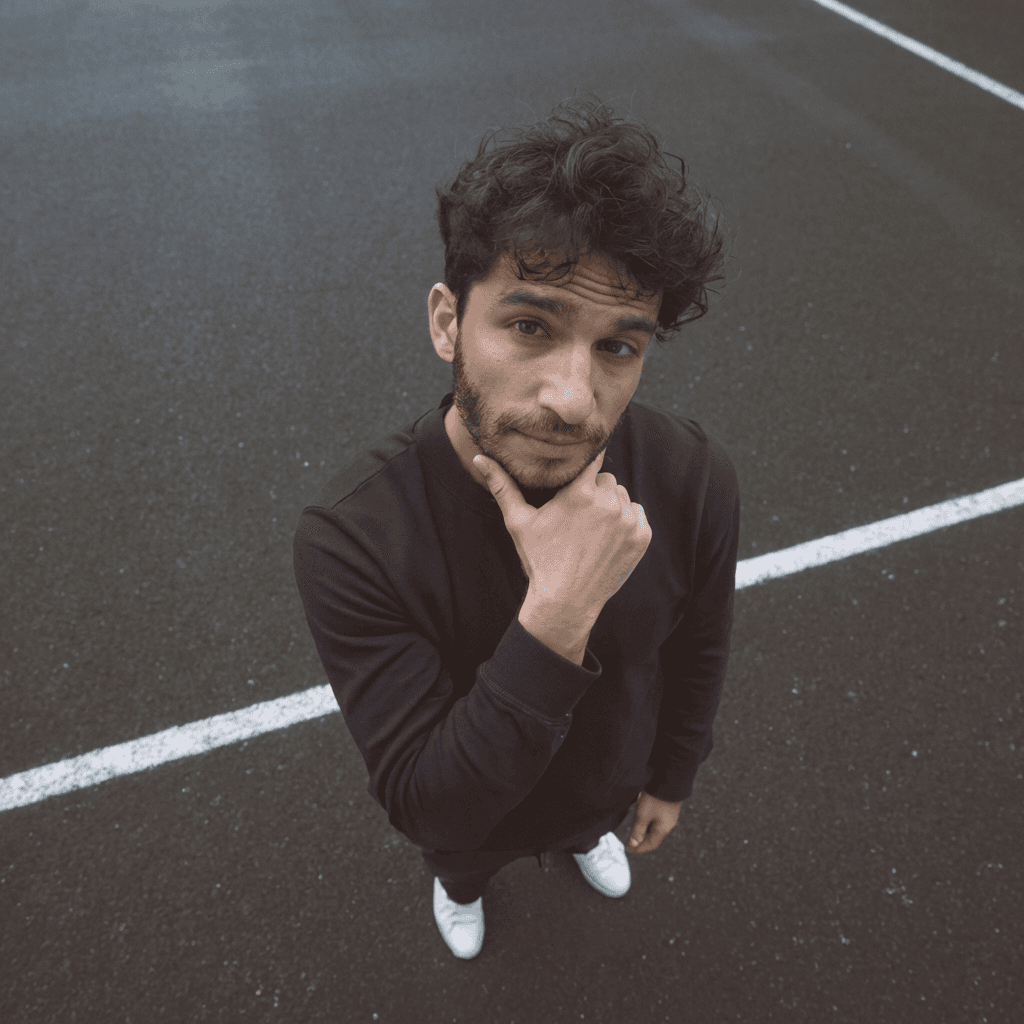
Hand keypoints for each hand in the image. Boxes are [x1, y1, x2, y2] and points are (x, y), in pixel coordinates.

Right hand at [474, 448, 651, 613]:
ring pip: (622, 496)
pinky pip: (637, 515)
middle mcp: (609, 503)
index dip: (582, 471)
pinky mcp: (641, 537)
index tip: (575, 481)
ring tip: (590, 528)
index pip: (591, 461)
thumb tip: (478, 459)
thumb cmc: (539, 560)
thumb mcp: (518, 522)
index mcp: (580, 493)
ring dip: (611, 506)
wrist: (565, 602)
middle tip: (577, 515)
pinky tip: (606, 539)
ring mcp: (628, 522)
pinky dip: (626, 523)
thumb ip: (501, 486)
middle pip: (606, 480)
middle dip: (594, 491)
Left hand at [627, 790, 681, 853]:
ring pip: (656, 830)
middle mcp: (668, 825)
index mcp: (663, 830)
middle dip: (643, 842)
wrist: (669, 780)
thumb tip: (633, 845)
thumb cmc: (655, 799)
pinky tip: (644, 820)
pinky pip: (658, 822)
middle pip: (654, 838)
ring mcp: (670, 817)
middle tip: (631, 843)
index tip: (629, 849)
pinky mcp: (669, 809)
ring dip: (646, 833)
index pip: (650, 845)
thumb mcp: (643, 815)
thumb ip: (637, 831)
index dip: (639, 849)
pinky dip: (650, 825)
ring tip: (636, 833)